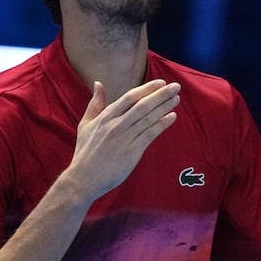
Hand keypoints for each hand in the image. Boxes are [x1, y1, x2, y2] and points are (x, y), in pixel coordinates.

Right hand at [65, 79, 179, 199]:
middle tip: (176, 86)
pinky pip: (150, 134)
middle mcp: (116, 125)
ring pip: (148, 118)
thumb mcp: (86, 124)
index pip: (130, 97)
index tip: (161, 82)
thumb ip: (95, 103)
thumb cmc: (85, 151)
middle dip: (161, 94)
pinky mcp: (132, 152)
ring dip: (164, 107)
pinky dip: (162, 124)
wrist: (84, 178)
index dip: (147, 89)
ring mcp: (124, 138)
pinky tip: (172, 117)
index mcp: (106, 117)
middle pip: (142, 105)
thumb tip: (98, 83)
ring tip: (176, 99)